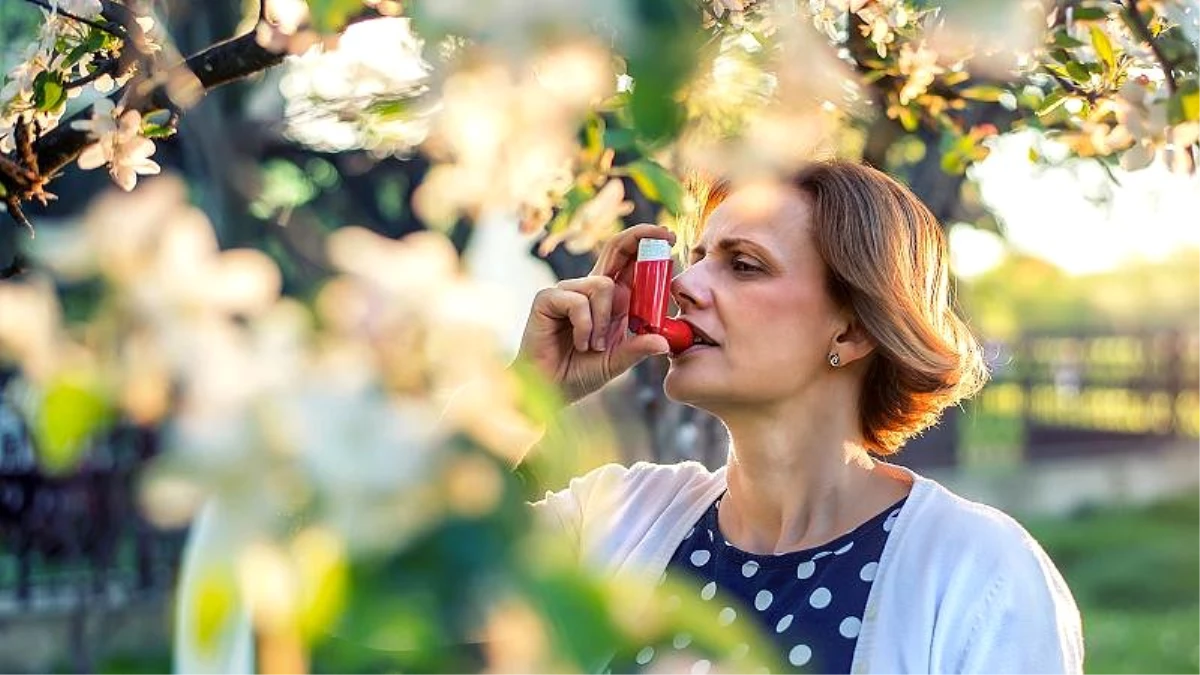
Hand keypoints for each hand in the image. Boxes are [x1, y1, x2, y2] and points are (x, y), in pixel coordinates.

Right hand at [517, 224, 675, 403]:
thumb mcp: (618, 361)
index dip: (647, 245)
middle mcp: (590, 290)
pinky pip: (578, 301)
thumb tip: (664, 343)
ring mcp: (568, 292)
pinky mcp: (548, 299)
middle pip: (615, 250)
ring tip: (595, 345)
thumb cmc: (580, 372)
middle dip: (639, 238)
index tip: (668, 237)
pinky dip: (584, 326)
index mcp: (612, 300)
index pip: (629, 262)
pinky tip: (580, 344)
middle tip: (662, 236)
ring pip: (602, 285)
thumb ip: (638, 349)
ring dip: (604, 320)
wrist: (550, 389)